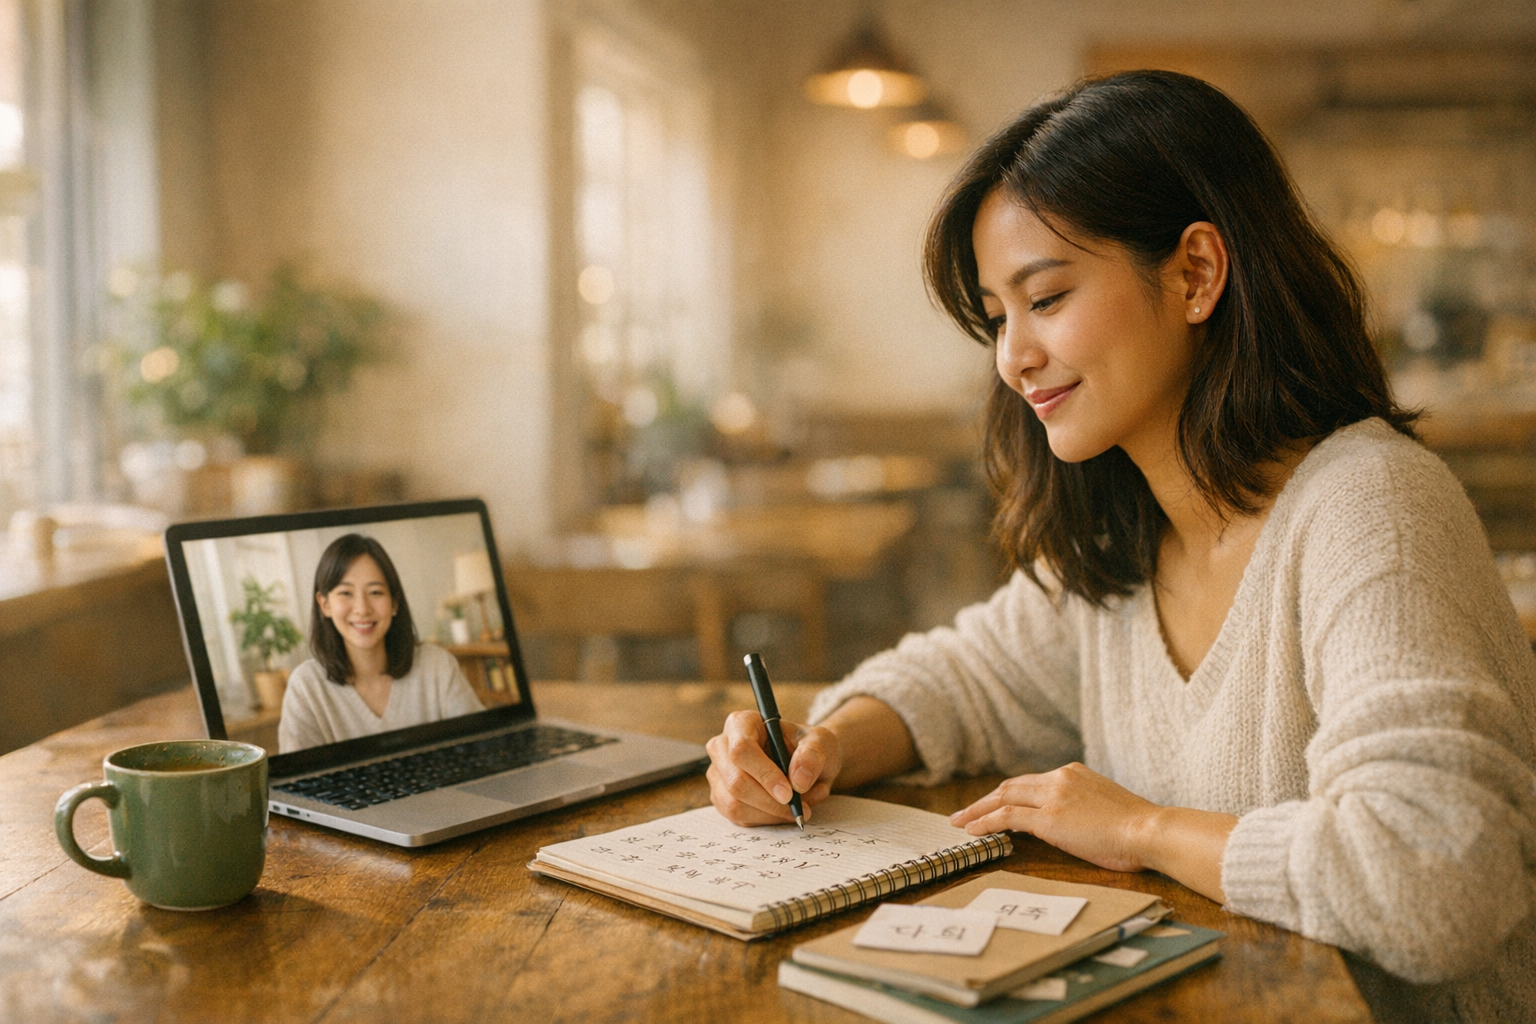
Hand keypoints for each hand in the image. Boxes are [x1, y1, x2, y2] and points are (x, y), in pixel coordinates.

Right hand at [706, 710, 842, 825]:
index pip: (742, 750)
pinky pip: (739, 818)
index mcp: (741, 723)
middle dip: (770, 801)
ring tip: (799, 806)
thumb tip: (798, 781)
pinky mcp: (722, 798)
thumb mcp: (820, 742)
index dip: (764, 774)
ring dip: (771, 813)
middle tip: (800, 807)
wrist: (806, 763)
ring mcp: (719, 774)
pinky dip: (767, 820)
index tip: (789, 793)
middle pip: (736, 781)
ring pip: (735, 804)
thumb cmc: (808, 747)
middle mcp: (722, 747)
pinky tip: (785, 810)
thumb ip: (812, 756)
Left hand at [948, 762, 1160, 872]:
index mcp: (1073, 773)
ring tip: (959, 821)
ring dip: (977, 810)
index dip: (1006, 794)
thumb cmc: (1138, 829)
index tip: (992, 803)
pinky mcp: (1049, 818)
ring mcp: (1053, 796)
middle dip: (984, 800)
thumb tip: (1073, 822)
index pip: (1029, 783)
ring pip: (1003, 798)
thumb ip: (1083, 807)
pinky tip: (972, 831)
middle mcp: (1060, 778)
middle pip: (1010, 787)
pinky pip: (1007, 817)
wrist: (1151, 831)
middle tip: (964, 812)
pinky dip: (986, 822)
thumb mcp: (1105, 808)